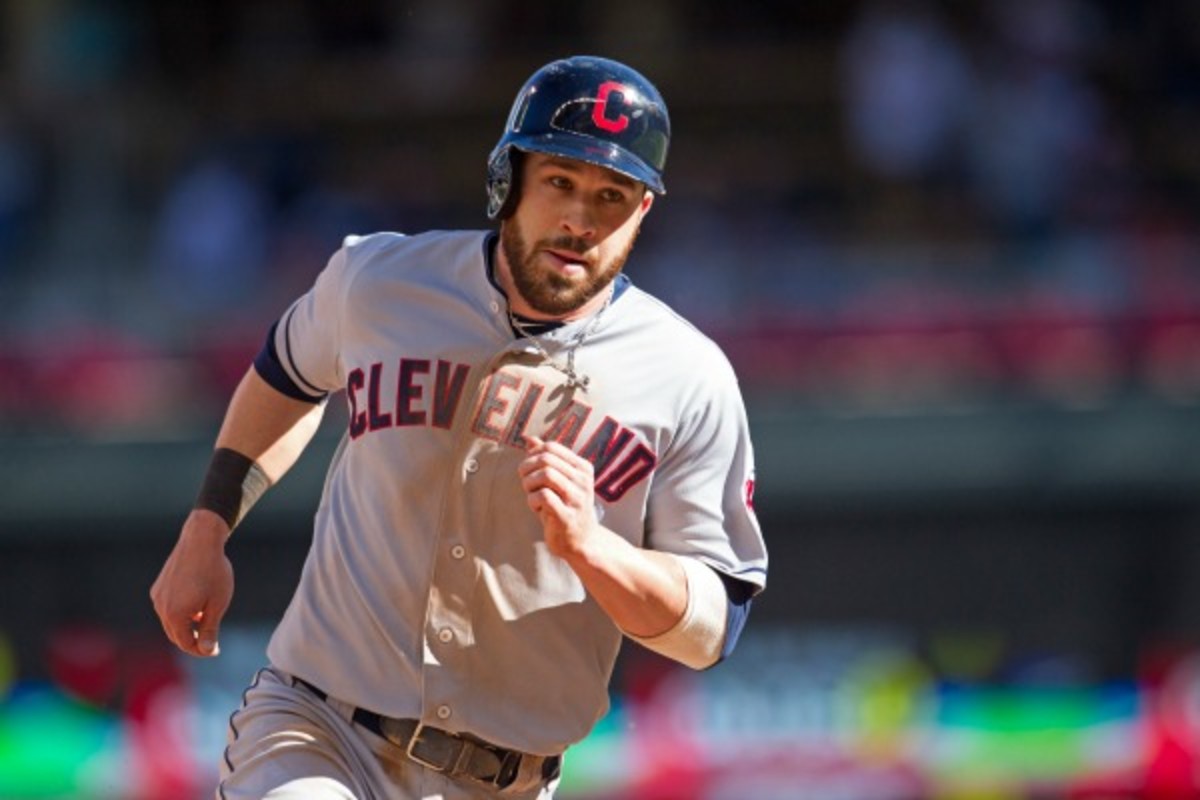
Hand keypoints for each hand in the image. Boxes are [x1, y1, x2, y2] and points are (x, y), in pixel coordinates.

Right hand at [150, 509, 233, 656]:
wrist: (201, 541)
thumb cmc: (214, 572)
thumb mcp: (217, 604)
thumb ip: (210, 630)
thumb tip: (206, 651)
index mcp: (175, 615)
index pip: (186, 643)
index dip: (201, 650)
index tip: (215, 651)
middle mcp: (161, 607)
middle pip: (176, 635)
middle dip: (192, 641)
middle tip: (210, 642)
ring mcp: (158, 596)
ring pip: (170, 621)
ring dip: (186, 626)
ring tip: (205, 620)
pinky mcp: (158, 587)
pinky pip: (168, 607)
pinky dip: (180, 613)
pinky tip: (196, 605)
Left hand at [518, 437, 597, 557]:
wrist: (581, 541)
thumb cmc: (565, 506)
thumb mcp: (558, 481)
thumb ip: (546, 459)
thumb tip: (529, 438)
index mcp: (583, 468)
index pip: (551, 447)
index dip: (532, 455)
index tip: (528, 470)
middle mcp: (583, 480)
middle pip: (546, 459)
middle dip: (527, 469)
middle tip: (526, 483)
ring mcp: (577, 498)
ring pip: (546, 475)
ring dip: (529, 483)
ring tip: (530, 494)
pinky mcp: (567, 516)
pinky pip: (543, 497)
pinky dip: (532, 500)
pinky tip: (536, 508)